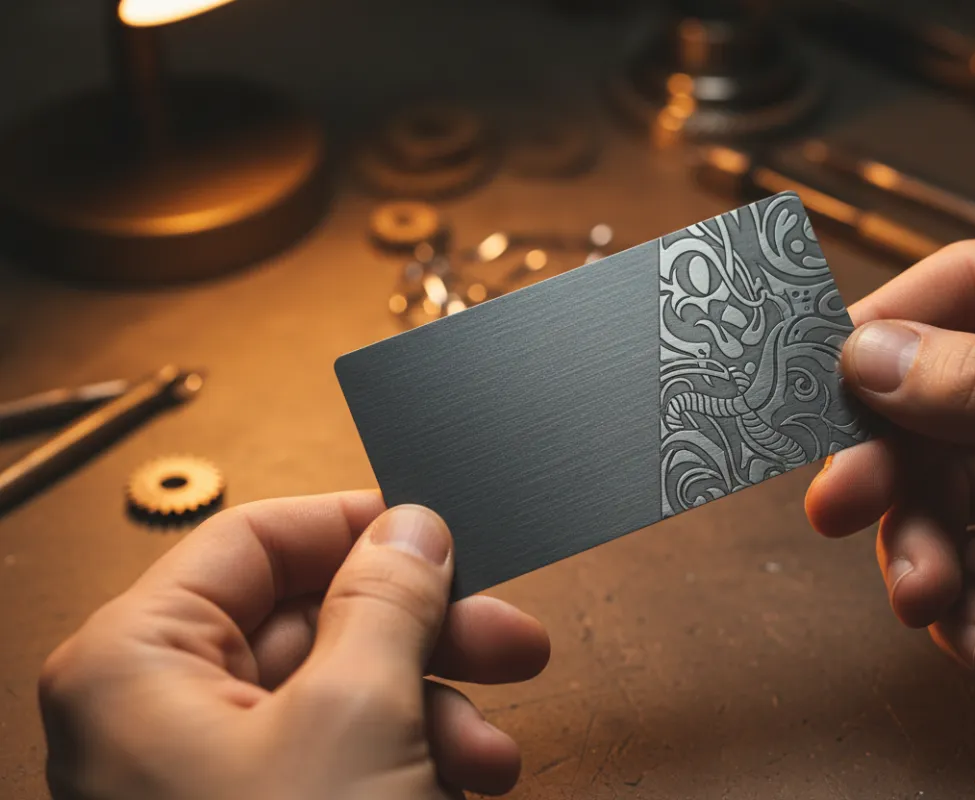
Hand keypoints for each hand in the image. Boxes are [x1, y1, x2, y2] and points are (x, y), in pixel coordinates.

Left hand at [38, 491, 550, 798]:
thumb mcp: (357, 716)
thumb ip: (388, 599)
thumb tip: (411, 527)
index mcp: (138, 665)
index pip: (254, 540)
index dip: (356, 527)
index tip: (438, 534)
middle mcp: (160, 715)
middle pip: (311, 618)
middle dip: (423, 633)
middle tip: (505, 635)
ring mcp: (208, 778)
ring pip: (341, 693)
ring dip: (434, 709)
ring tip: (491, 753)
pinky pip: (343, 758)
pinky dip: (412, 760)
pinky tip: (465, 785)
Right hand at [805, 238, 974, 723]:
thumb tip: (867, 350)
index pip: (963, 289)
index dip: (881, 329)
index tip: (810, 380)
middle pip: (934, 401)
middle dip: (891, 467)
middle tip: (839, 507)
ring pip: (942, 491)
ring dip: (925, 552)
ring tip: (932, 601)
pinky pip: (974, 561)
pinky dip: (964, 603)